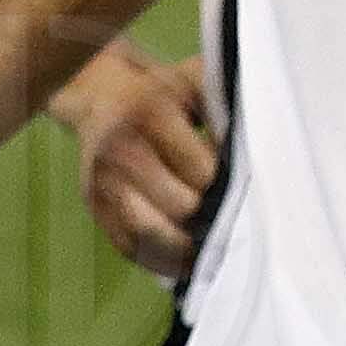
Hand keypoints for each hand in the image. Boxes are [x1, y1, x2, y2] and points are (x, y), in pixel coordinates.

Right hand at [56, 45, 217, 277]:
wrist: (101, 96)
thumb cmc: (162, 93)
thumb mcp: (196, 84)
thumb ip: (225, 111)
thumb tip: (251, 156)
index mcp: (151, 115)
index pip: (201, 171)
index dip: (225, 184)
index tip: (238, 185)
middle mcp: (121, 151)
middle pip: (179, 207)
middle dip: (209, 217)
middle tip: (231, 221)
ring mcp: (102, 182)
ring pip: (150, 234)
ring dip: (186, 250)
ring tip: (214, 253)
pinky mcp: (94, 205)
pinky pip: (127, 246)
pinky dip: (159, 261)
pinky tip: (186, 262)